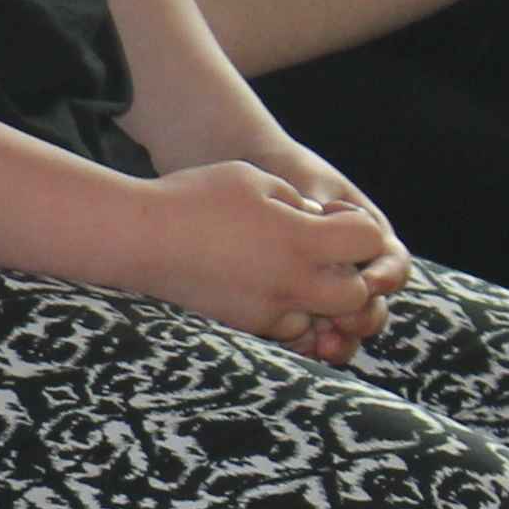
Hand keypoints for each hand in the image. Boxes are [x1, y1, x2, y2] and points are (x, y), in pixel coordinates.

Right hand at [137, 157, 407, 358]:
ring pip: (321, 318)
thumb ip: (298, 200)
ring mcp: (269, 310)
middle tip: (319, 252)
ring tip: (287, 269)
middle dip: (348, 272)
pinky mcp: (244, 326)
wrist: (139, 238)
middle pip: (357, 293)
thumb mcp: (255, 178)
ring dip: (317, 297)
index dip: (356, 224)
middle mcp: (293, 282)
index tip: (328, 214)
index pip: (370, 240)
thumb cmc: (194, 198)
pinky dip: (286, 311)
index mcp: (302, 240)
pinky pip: (285, 329)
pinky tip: (262, 284)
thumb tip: (318, 221)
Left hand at [255, 147, 411, 361]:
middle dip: (364, 318)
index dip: (387, 276)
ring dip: (341, 341)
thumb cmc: (283, 172)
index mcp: (369, 236)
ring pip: (347, 326)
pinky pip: (313, 333)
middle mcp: (355, 268)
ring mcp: (328, 290)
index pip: (392, 263)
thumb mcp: (304, 179)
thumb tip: (321, 211)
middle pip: (374, 305)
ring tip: (323, 345)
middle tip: (343, 321)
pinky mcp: (299, 306)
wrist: (249, 180)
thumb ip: (318, 198)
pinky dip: (310, 344)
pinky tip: (299, 348)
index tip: (370, 282)